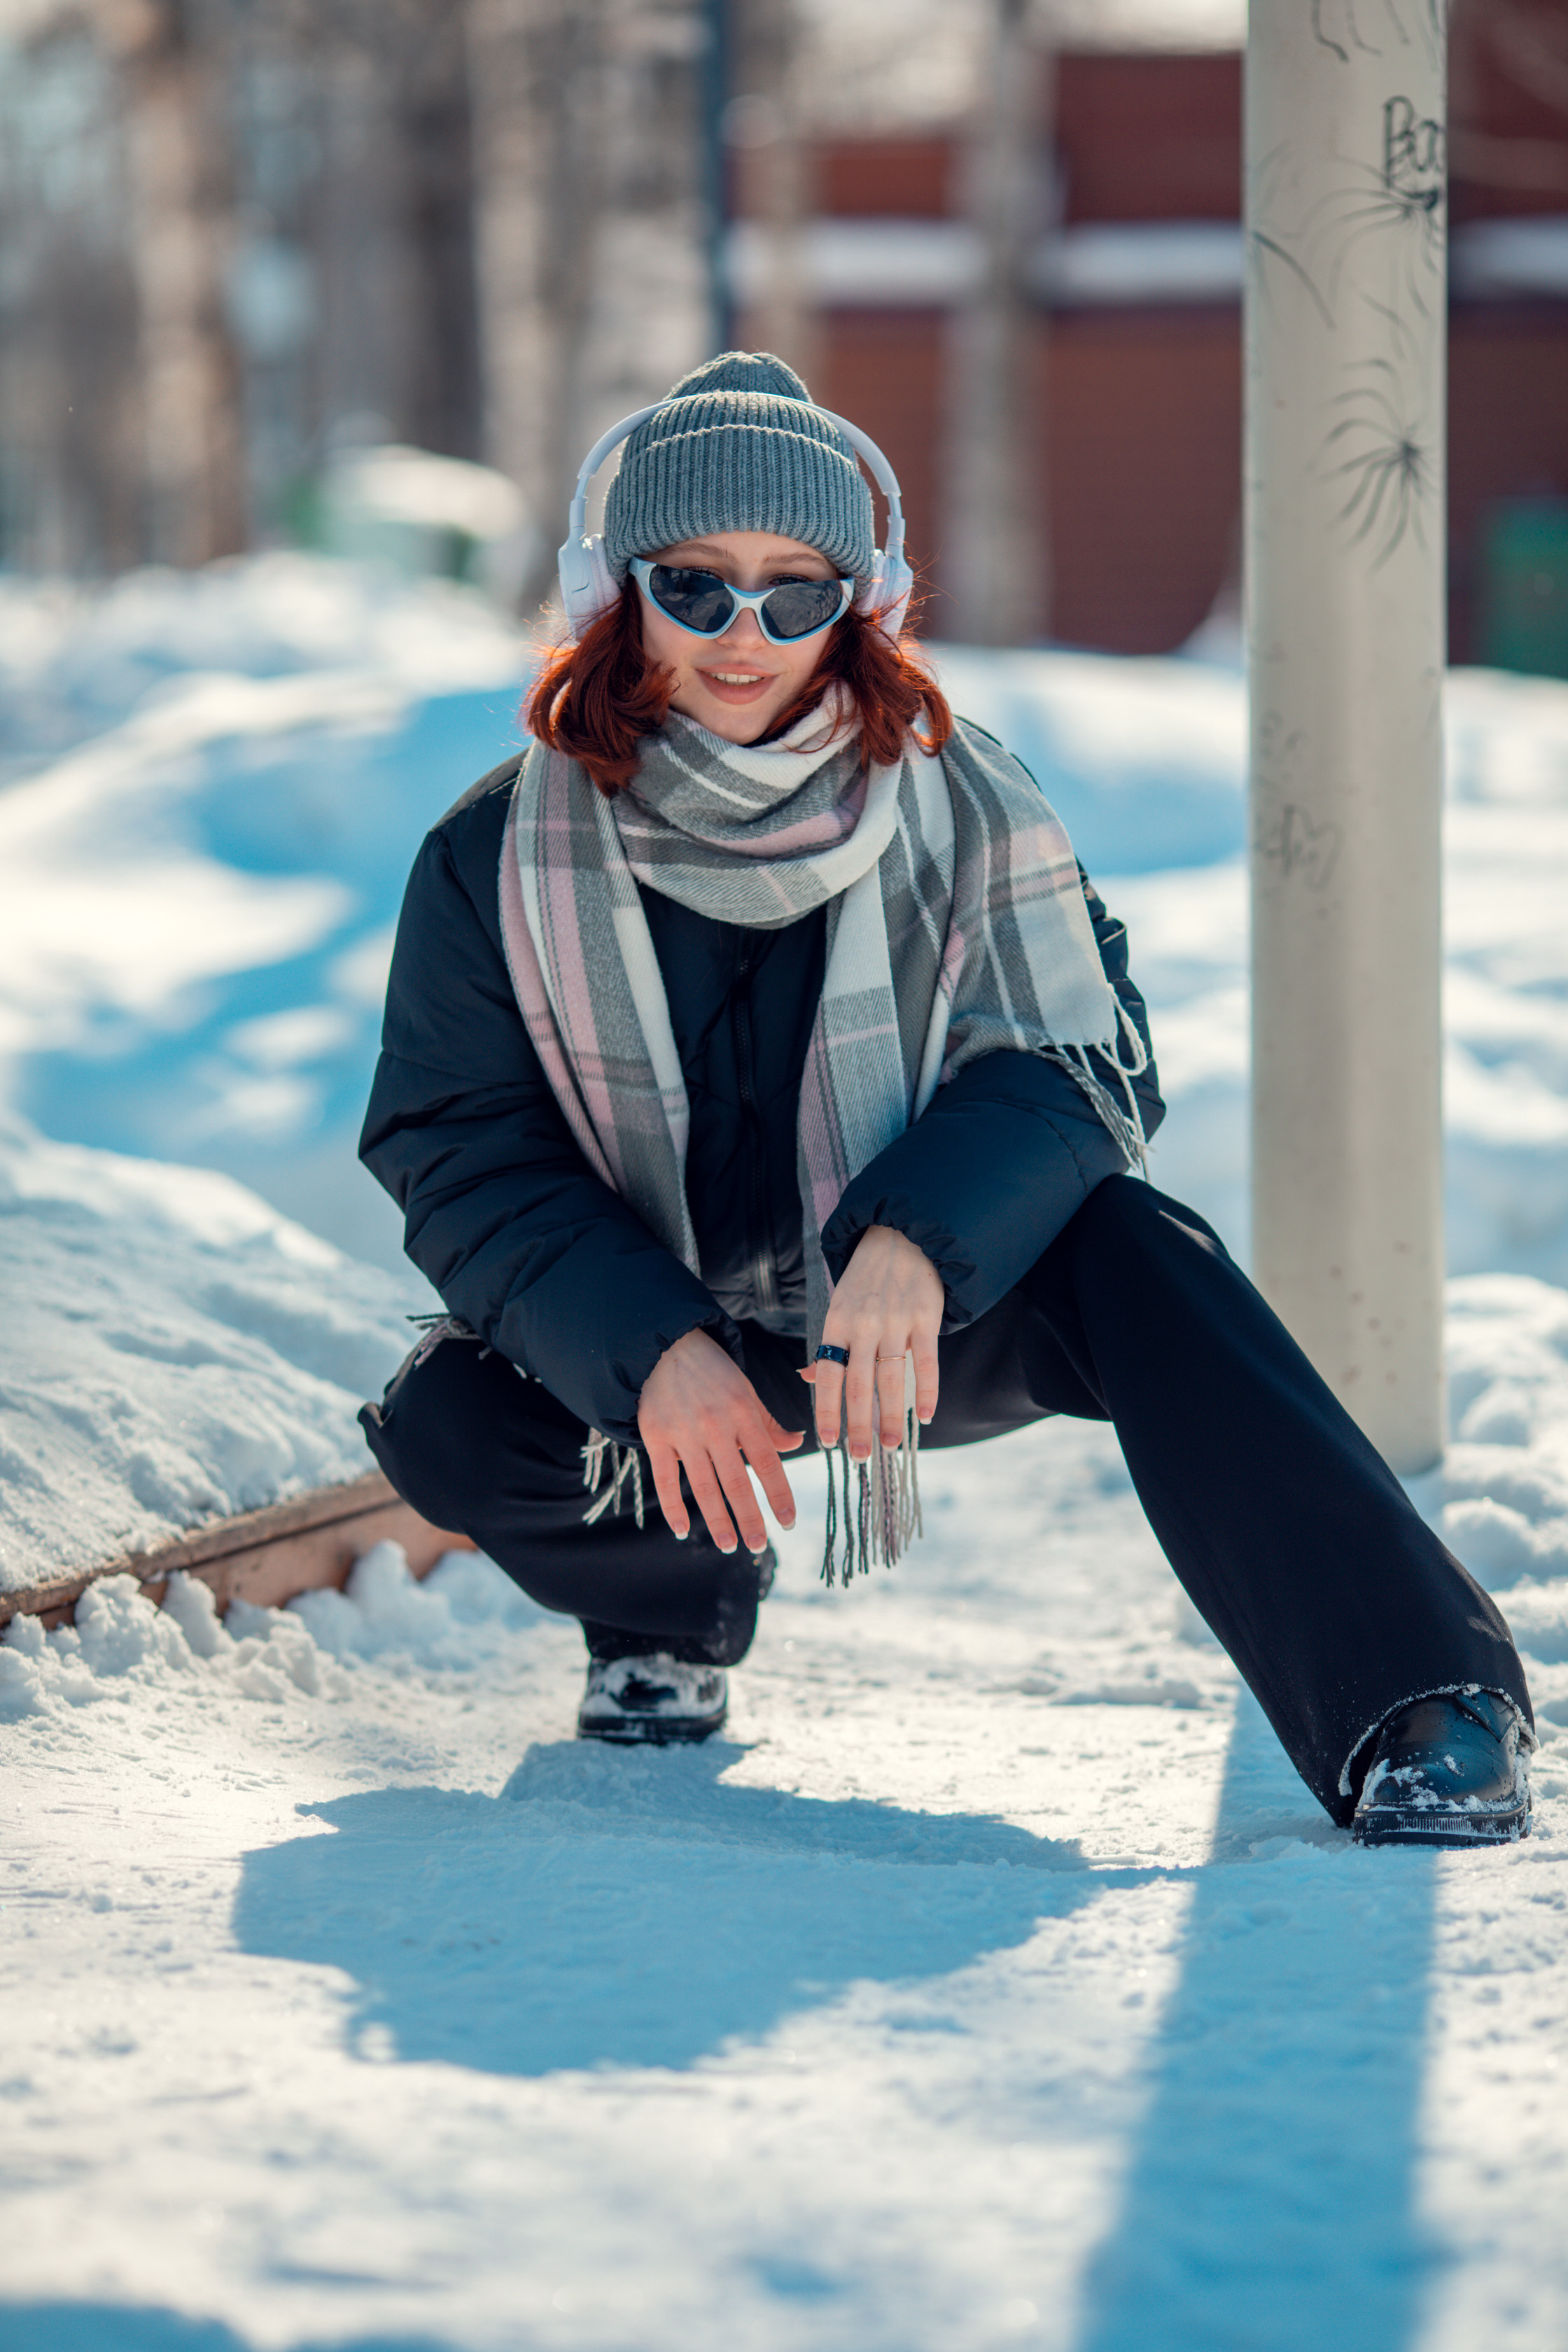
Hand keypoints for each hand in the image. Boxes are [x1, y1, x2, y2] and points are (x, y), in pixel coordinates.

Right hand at [638, 1327, 804, 1554]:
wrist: (665, 1346)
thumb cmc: (712, 1372)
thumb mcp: (746, 1392)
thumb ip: (768, 1423)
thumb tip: (796, 1445)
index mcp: (743, 1413)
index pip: (767, 1461)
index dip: (779, 1494)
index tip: (789, 1521)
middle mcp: (715, 1425)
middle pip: (736, 1481)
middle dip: (750, 1517)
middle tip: (759, 1546)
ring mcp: (684, 1432)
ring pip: (703, 1486)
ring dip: (717, 1521)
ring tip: (730, 1545)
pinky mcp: (656, 1436)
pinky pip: (665, 1479)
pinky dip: (673, 1507)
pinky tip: (682, 1531)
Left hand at [800, 1223, 941, 1459]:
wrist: (902, 1237)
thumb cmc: (866, 1282)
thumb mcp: (839, 1307)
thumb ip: (829, 1345)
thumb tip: (809, 1381)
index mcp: (836, 1323)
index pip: (828, 1376)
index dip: (828, 1411)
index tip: (829, 1444)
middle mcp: (864, 1325)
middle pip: (858, 1385)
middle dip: (858, 1425)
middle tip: (860, 1457)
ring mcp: (896, 1321)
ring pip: (892, 1379)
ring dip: (892, 1417)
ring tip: (892, 1446)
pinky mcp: (926, 1316)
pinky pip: (928, 1361)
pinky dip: (928, 1391)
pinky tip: (926, 1416)